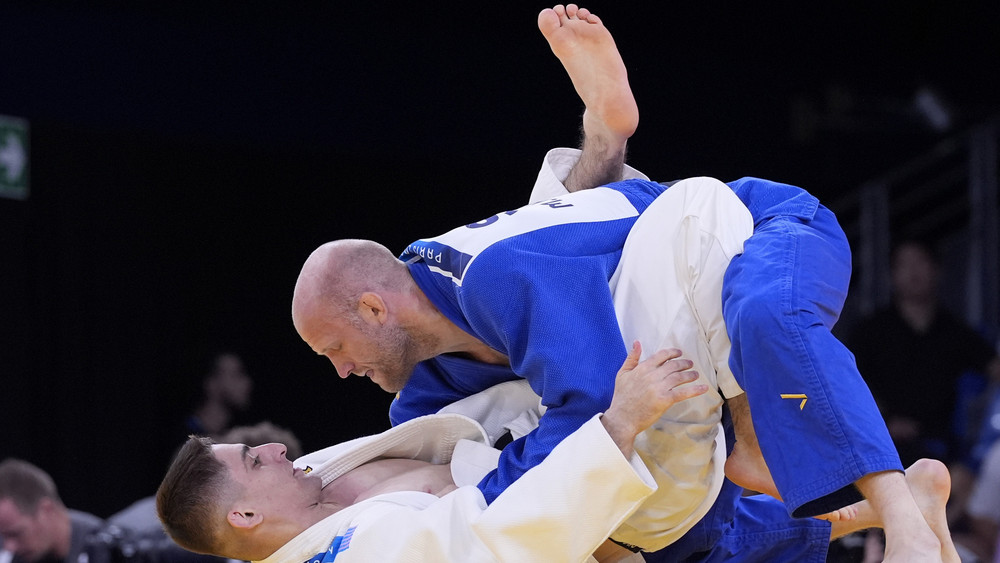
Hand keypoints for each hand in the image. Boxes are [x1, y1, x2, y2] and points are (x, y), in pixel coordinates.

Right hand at [602, 342, 707, 456]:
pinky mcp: (665, 400)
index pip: (661, 356)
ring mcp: (659, 387)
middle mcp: (652, 375)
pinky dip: (695, 390)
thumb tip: (637, 342)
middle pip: (673, 365)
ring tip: (695, 374)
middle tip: (690, 364)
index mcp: (643, 368)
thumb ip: (631, 357)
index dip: (673, 353)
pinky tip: (703, 388)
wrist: (622, 418)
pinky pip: (683, 393)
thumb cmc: (621, 397)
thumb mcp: (622, 374)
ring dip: (690, 375)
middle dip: (684, 363)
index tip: (679, 353)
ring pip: (679, 377)